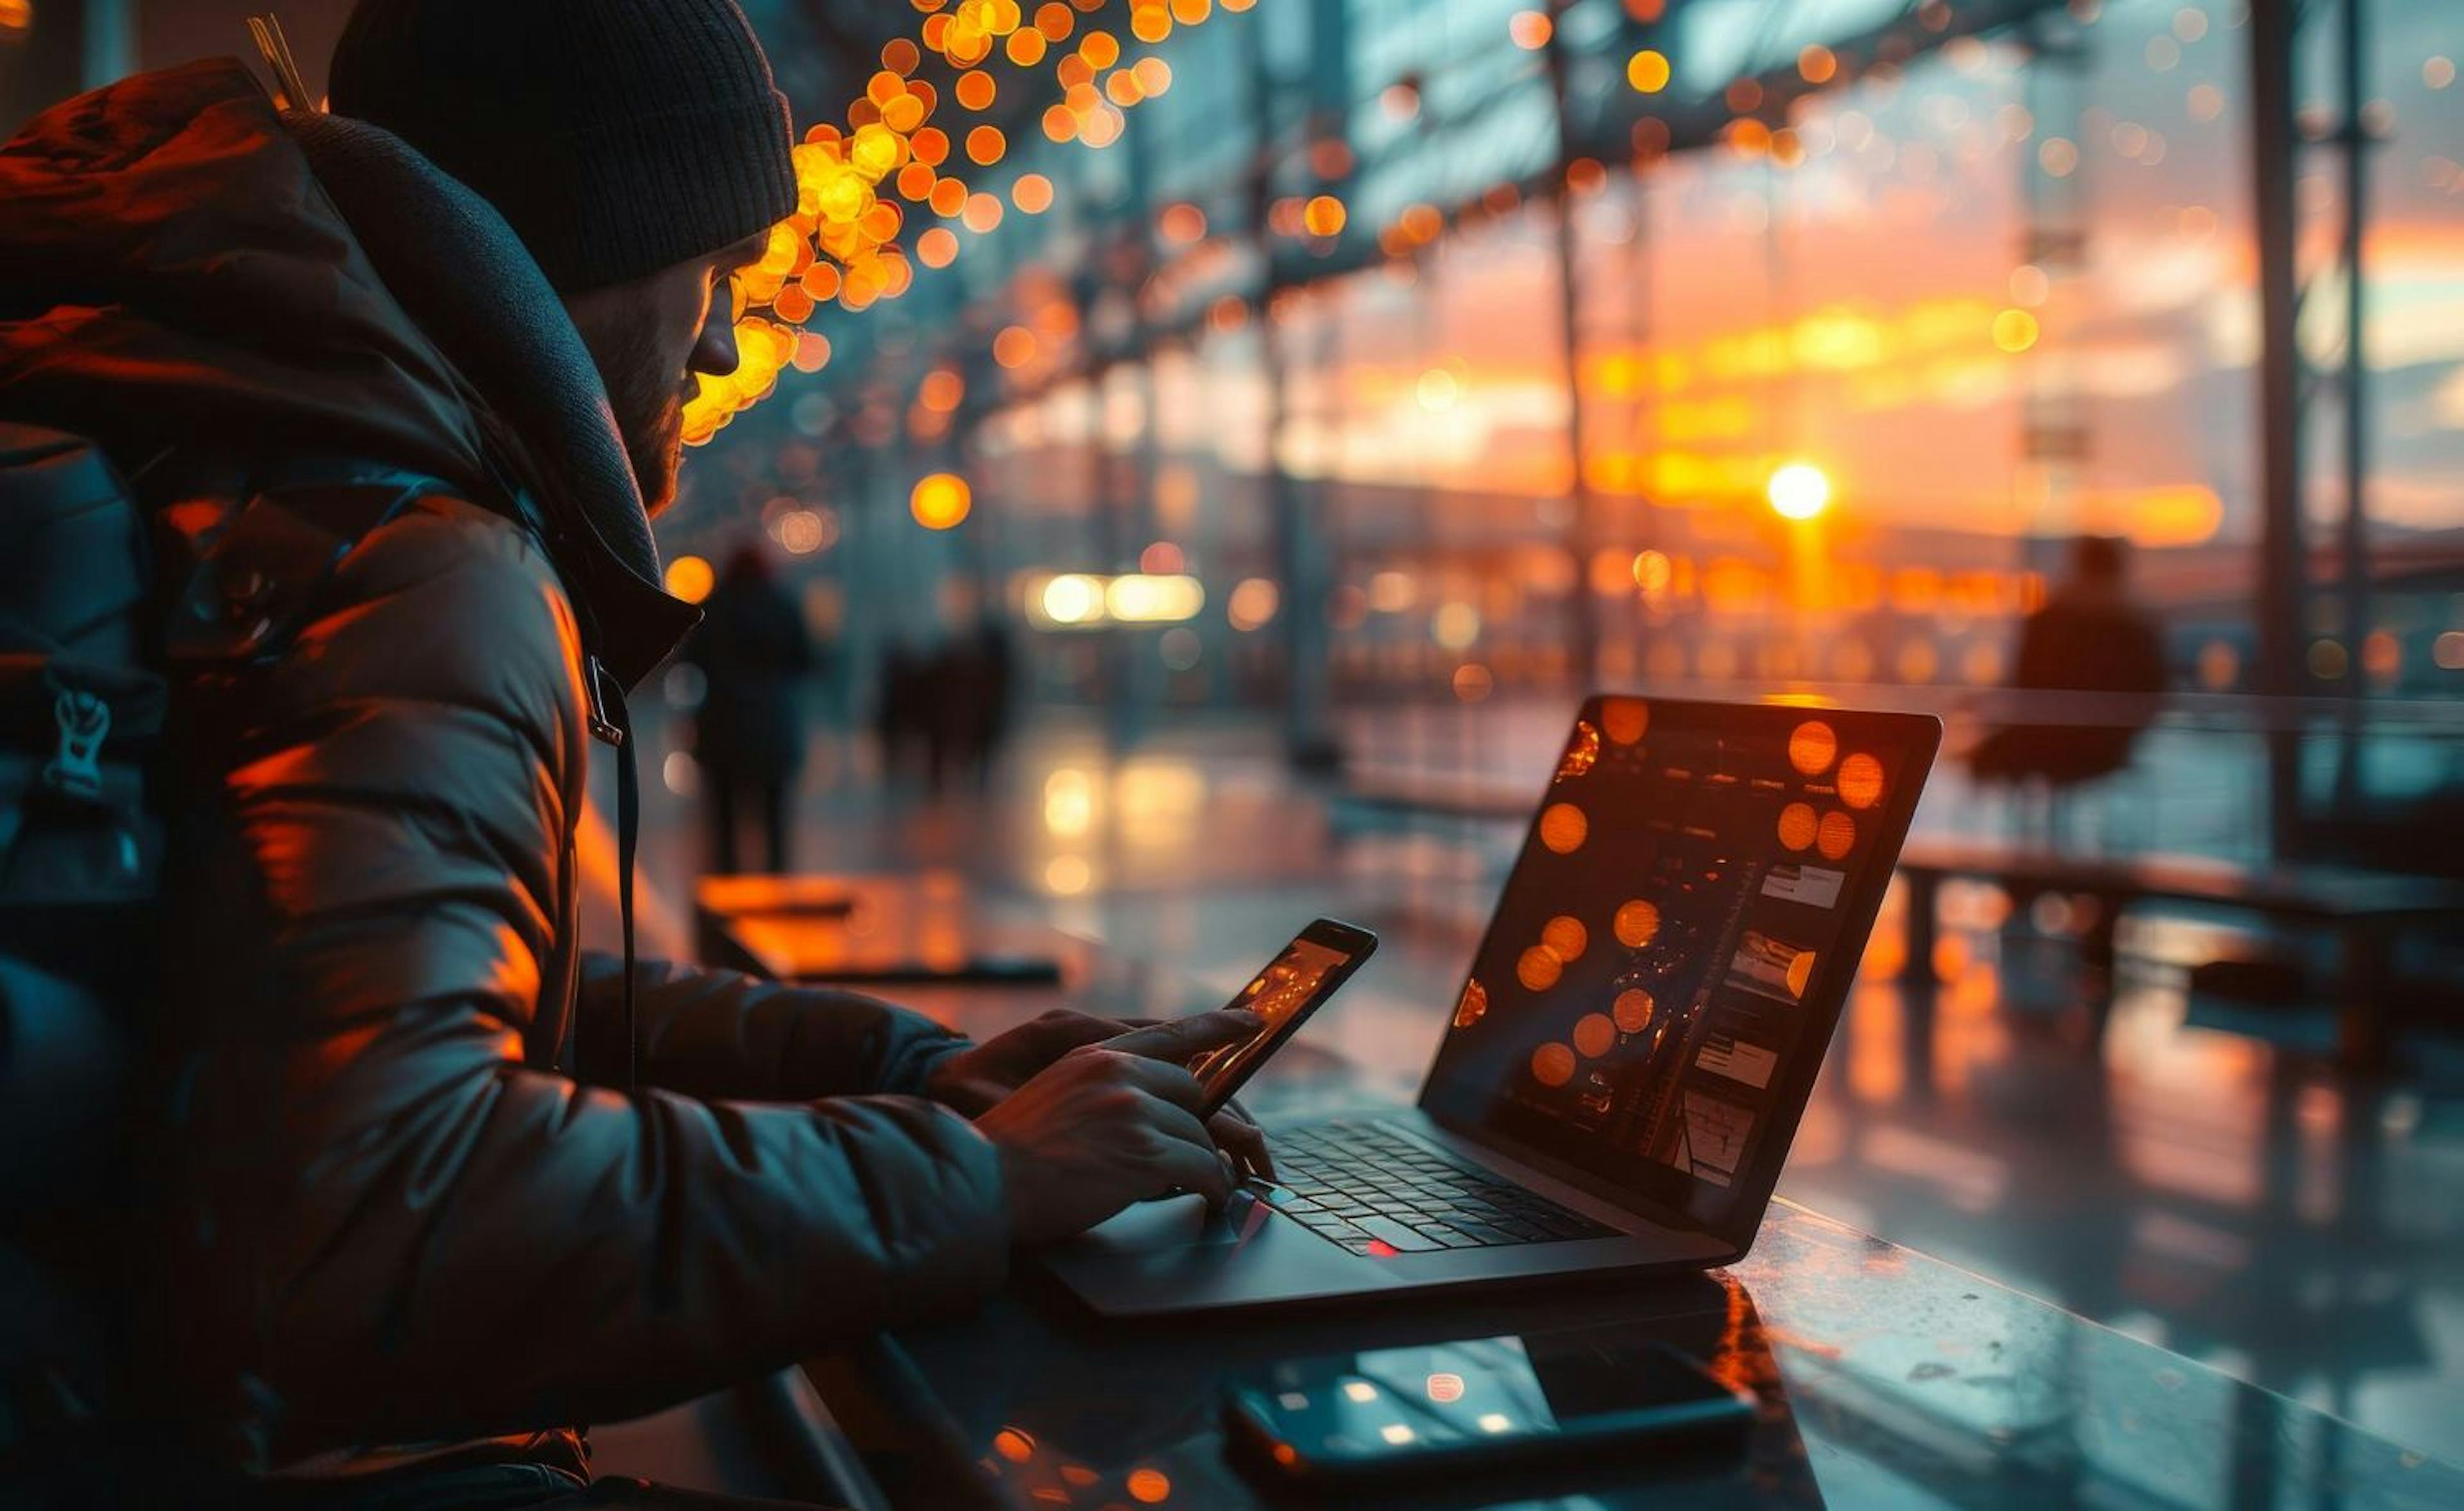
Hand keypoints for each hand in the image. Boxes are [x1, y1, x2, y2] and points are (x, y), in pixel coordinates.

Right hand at [930, 1009, 1274, 1181]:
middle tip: (1193, 1159)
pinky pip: (1205, 1169)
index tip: (1251, 1022)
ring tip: (1197, 1190)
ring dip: (1201, 1167)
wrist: (985, 1184)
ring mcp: (1134, 1110)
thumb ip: (1101, 1089)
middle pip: (1192, 1094)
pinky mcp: (1146, 1151)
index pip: (1171, 1033)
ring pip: (1200, 1136)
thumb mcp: (1056, 1096)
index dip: (1218, 1026)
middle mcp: (1119, 1073)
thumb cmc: (1014, 1157)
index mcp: (1096, 1056)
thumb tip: (1151, 1107)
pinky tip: (1208, 1202)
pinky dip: (1213, 1189)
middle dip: (1194, 1129)